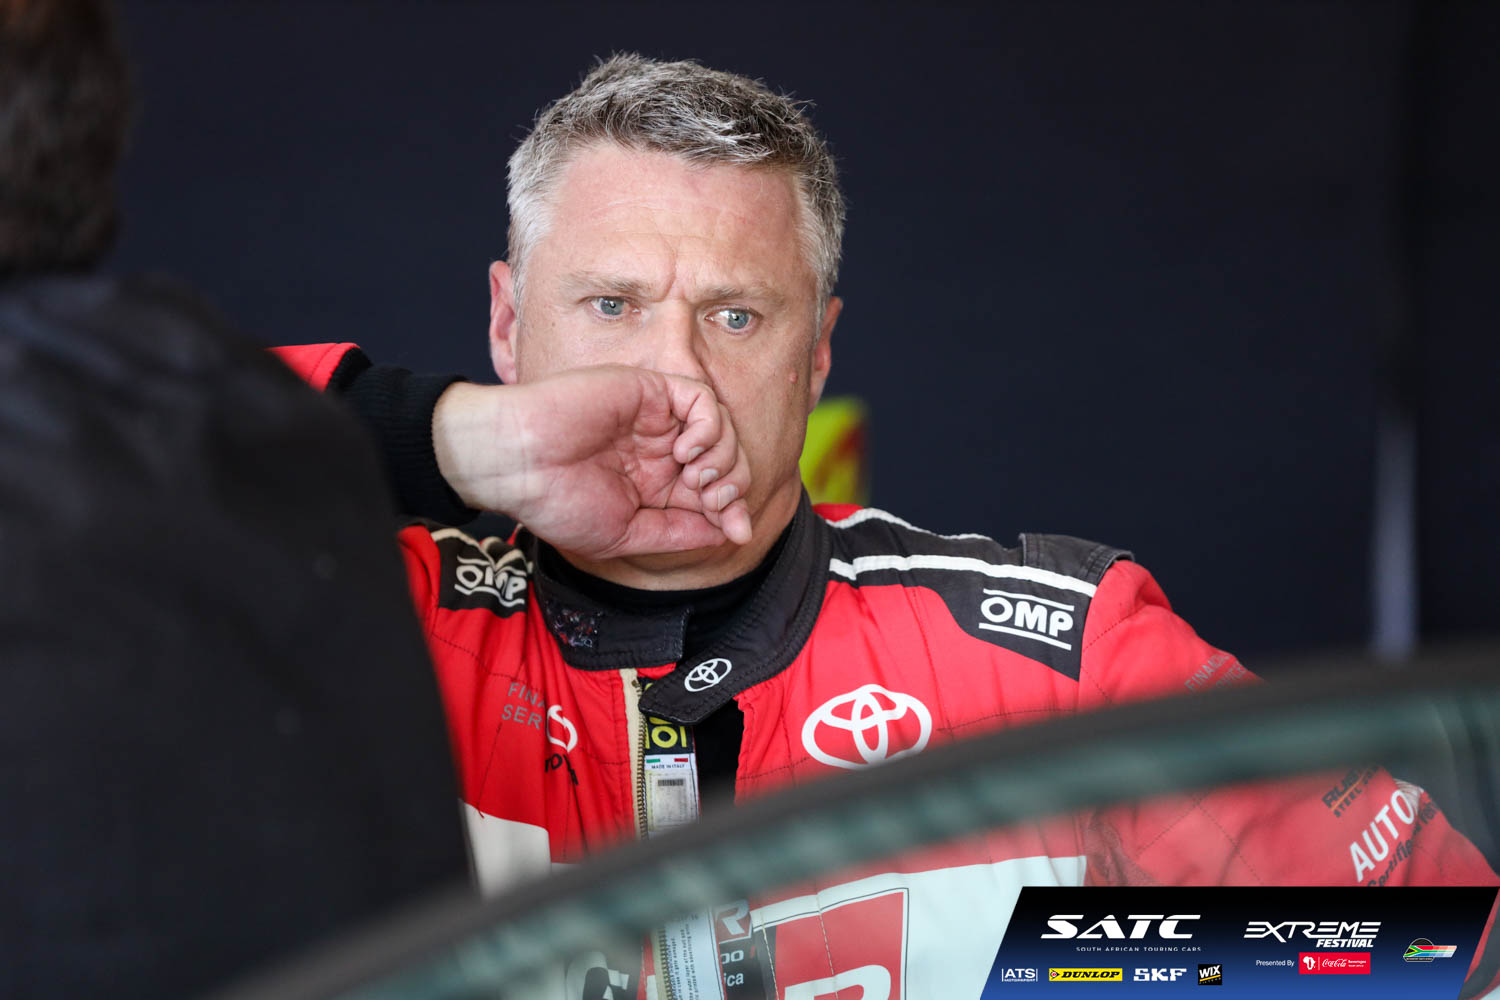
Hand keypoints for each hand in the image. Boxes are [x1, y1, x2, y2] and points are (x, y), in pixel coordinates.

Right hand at [432, 368, 752, 558]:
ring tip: (696, 477)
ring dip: (724, 455)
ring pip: (720, 426)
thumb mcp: (627, 535)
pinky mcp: (648, 390)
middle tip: (716, 501)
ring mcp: (655, 418)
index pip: (711, 490)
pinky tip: (684, 451)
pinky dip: (708, 425)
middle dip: (733, 483)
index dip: (733, 509)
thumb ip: (679, 532)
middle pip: (725, 457)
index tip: (739, 530)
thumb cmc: (557, 503)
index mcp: (652, 482)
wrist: (516, 466)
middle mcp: (658, 448)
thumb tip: (733, 533)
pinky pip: (700, 397)